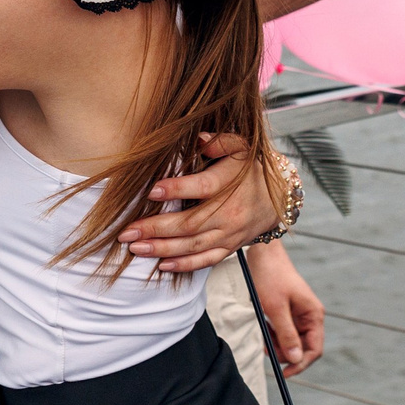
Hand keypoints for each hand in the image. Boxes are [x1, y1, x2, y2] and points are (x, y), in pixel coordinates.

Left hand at [121, 133, 276, 272]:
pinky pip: (206, 261)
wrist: (277, 197)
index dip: (178, 190)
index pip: (203, 187)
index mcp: (231, 183)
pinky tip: (162, 265)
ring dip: (162, 249)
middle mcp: (230, 212)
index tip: (152, 191)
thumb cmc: (249, 169)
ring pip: (194, 246)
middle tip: (127, 232)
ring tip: (135, 248)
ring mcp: (230, 233)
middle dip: (156, 229)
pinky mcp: (229, 247)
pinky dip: (184, 265)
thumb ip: (220, 141)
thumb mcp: (241, 146)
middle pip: (190, 224)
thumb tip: (199, 139)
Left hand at [245, 241, 323, 373]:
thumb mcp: (276, 309)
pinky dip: (273, 333)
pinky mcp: (289, 311)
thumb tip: (296, 359)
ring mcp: (300, 314)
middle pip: (303, 347)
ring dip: (277, 343)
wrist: (263, 254)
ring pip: (291, 341)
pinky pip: (284, 331)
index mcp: (313, 315)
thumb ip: (286, 335)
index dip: (301, 364)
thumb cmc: (271, 278)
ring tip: (264, 334)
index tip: (284, 373)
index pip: (314, 350)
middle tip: (267, 349)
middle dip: (285, 352)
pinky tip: (265, 325)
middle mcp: (310, 316)